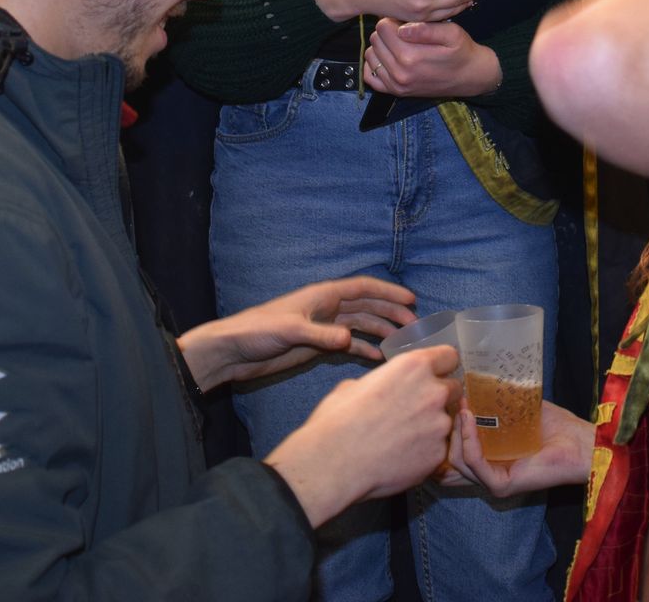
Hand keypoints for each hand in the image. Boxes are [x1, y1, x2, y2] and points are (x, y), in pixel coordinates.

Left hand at [178, 277, 415, 391]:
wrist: (234, 351)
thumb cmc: (257, 331)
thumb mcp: (290, 330)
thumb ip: (320, 335)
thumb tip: (350, 339)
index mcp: (322, 296)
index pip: (362, 289)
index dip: (387, 293)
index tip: (411, 300)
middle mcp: (326, 309)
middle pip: (366, 307)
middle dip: (390, 314)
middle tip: (415, 327)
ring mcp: (323, 328)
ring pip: (360, 326)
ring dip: (380, 332)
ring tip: (402, 344)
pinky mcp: (316, 346)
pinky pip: (347, 346)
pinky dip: (363, 350)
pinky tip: (378, 359)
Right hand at [265, 345, 459, 525]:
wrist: (333, 463)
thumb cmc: (337, 420)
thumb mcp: (356, 385)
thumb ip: (384, 382)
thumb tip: (385, 388)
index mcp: (414, 367)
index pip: (449, 356)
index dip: (441, 365)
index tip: (434, 374)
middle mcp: (434, 392)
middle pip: (453, 388)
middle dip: (438, 397)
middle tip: (415, 409)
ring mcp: (439, 425)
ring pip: (446, 421)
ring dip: (431, 426)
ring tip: (402, 438)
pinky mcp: (438, 455)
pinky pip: (438, 448)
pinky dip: (425, 451)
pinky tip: (402, 456)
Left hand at [365, 18, 501, 97]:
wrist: (470, 77)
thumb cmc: (461, 51)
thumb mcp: (452, 33)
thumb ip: (426, 29)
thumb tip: (401, 27)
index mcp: (411, 56)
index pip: (382, 27)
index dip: (394, 19)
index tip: (406, 21)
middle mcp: (399, 72)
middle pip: (376, 39)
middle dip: (387, 32)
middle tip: (404, 32)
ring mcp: (396, 84)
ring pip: (371, 55)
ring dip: (381, 46)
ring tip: (400, 44)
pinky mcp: (395, 91)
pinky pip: (370, 74)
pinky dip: (376, 64)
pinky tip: (390, 58)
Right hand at [439, 400, 593, 496]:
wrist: (580, 443)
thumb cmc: (556, 428)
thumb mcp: (519, 409)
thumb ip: (497, 400)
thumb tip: (474, 377)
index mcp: (491, 459)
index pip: (456, 448)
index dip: (449, 425)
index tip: (451, 399)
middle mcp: (488, 473)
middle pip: (452, 453)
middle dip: (449, 426)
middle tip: (457, 400)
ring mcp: (493, 482)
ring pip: (458, 458)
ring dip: (458, 429)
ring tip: (464, 406)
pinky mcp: (501, 485)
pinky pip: (473, 462)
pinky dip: (468, 439)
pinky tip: (470, 418)